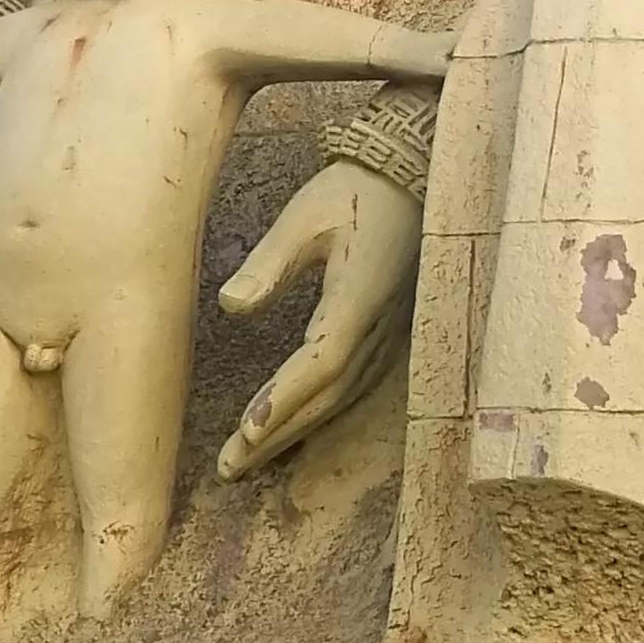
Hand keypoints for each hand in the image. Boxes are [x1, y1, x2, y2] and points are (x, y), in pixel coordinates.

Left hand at [215, 159, 422, 478]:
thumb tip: (230, 306)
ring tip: (250, 459)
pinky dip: (320, 411)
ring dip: (296, 430)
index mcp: (358, 298)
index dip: (284, 400)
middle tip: (231, 468)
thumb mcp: (304, 216)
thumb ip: (269, 264)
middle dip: (278, 435)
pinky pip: (354, 385)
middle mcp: (380, 327)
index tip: (246, 432)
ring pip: (342, 397)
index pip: (320, 363)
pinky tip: (294, 425)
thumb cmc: (355, 191)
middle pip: (328, 396)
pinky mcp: (389, 333)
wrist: (413, 174)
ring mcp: (390, 334)